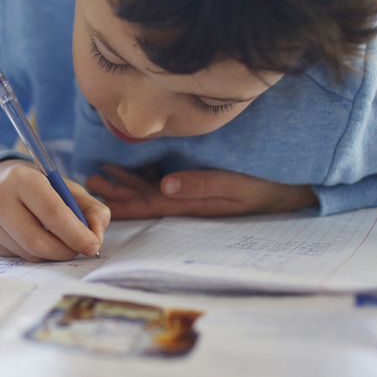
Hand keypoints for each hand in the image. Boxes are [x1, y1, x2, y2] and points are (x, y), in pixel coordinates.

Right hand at [0, 159, 108, 261]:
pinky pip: (20, 257)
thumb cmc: (36, 185)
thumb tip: (95, 238)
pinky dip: (38, 254)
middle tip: (80, 248)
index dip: (76, 233)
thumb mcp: (64, 186)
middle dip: (66, 250)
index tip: (93, 245)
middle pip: (38, 241)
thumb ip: (90, 208)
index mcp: (20, 178)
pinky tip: (38, 238)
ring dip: (53, 254)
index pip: (52, 212)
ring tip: (60, 240)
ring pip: (30, 253)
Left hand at [86, 164, 317, 218]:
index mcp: (189, 204)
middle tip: (87, 184)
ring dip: (124, 184)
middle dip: (114, 194)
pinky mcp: (197, 181)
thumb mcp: (233, 186)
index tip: (95, 203)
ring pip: (148, 189)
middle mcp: (185, 200)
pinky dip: (142, 175)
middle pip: (142, 199)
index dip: (120, 205)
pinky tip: (127, 169)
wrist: (288, 189)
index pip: (147, 206)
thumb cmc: (263, 187)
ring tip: (99, 176)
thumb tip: (165, 186)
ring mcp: (190, 192)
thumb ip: (200, 185)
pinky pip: (162, 180)